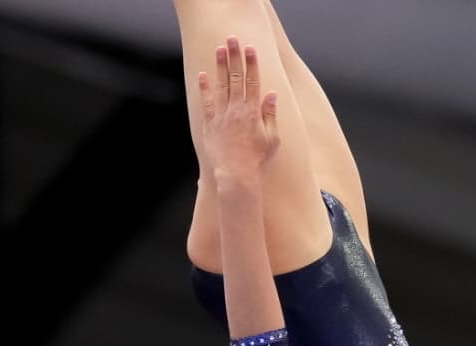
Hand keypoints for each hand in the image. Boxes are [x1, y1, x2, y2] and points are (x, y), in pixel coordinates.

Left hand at [199, 37, 279, 182]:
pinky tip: (204, 75)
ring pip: (221, 86)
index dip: (252, 63)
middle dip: (235, 57)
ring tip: (220, 49)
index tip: (250, 49)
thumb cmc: (257, 160)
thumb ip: (270, 115)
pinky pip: (207, 103)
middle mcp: (237, 110)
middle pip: (236, 78)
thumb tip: (271, 94)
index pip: (253, 81)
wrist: (236, 176)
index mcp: (253, 112)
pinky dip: (205, 88)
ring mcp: (222, 116)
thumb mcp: (272, 138)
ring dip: (221, 66)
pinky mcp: (210, 125)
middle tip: (233, 39)